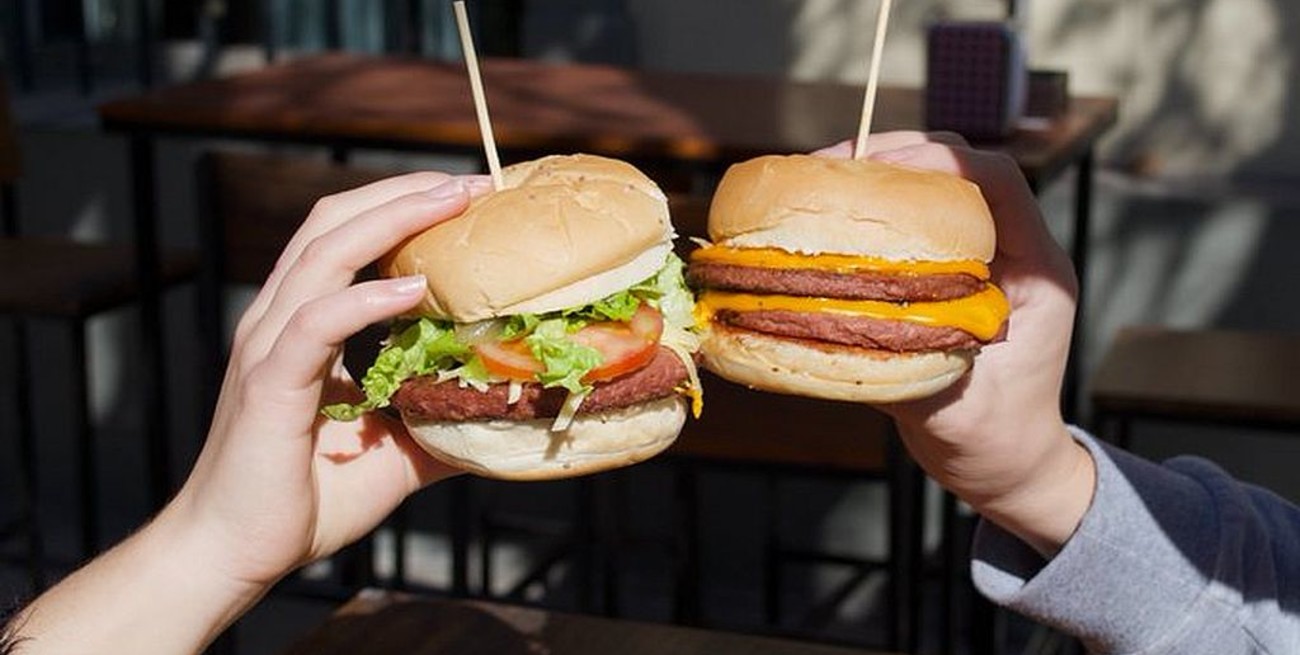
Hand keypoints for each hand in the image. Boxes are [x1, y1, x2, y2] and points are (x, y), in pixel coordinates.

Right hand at [162, 172, 491, 589]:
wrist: (233, 553)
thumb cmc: (306, 501)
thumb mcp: (395, 454)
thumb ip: (439, 423)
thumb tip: (503, 415)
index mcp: (304, 325)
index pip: (348, 237)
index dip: (404, 207)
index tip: (471, 197)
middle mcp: (280, 321)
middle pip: (334, 221)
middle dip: (405, 192)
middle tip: (474, 183)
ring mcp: (269, 347)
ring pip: (325, 253)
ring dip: (392, 219)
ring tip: (453, 202)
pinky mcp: (269, 384)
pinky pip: (316, 324)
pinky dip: (364, 298)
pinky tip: (413, 289)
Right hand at [818, 133, 1093, 554]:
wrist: (1007, 465)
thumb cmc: (993, 442)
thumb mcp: (953, 407)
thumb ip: (910, 361)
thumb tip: (843, 321)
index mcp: (1037, 270)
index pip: (998, 180)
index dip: (936, 159)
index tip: (874, 169)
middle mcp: (1014, 252)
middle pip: (959, 169)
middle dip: (893, 156)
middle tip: (826, 168)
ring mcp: (984, 261)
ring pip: (933, 188)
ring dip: (878, 179)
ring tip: (819, 185)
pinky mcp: (952, 275)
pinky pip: (915, 222)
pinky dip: (873, 213)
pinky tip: (829, 222)